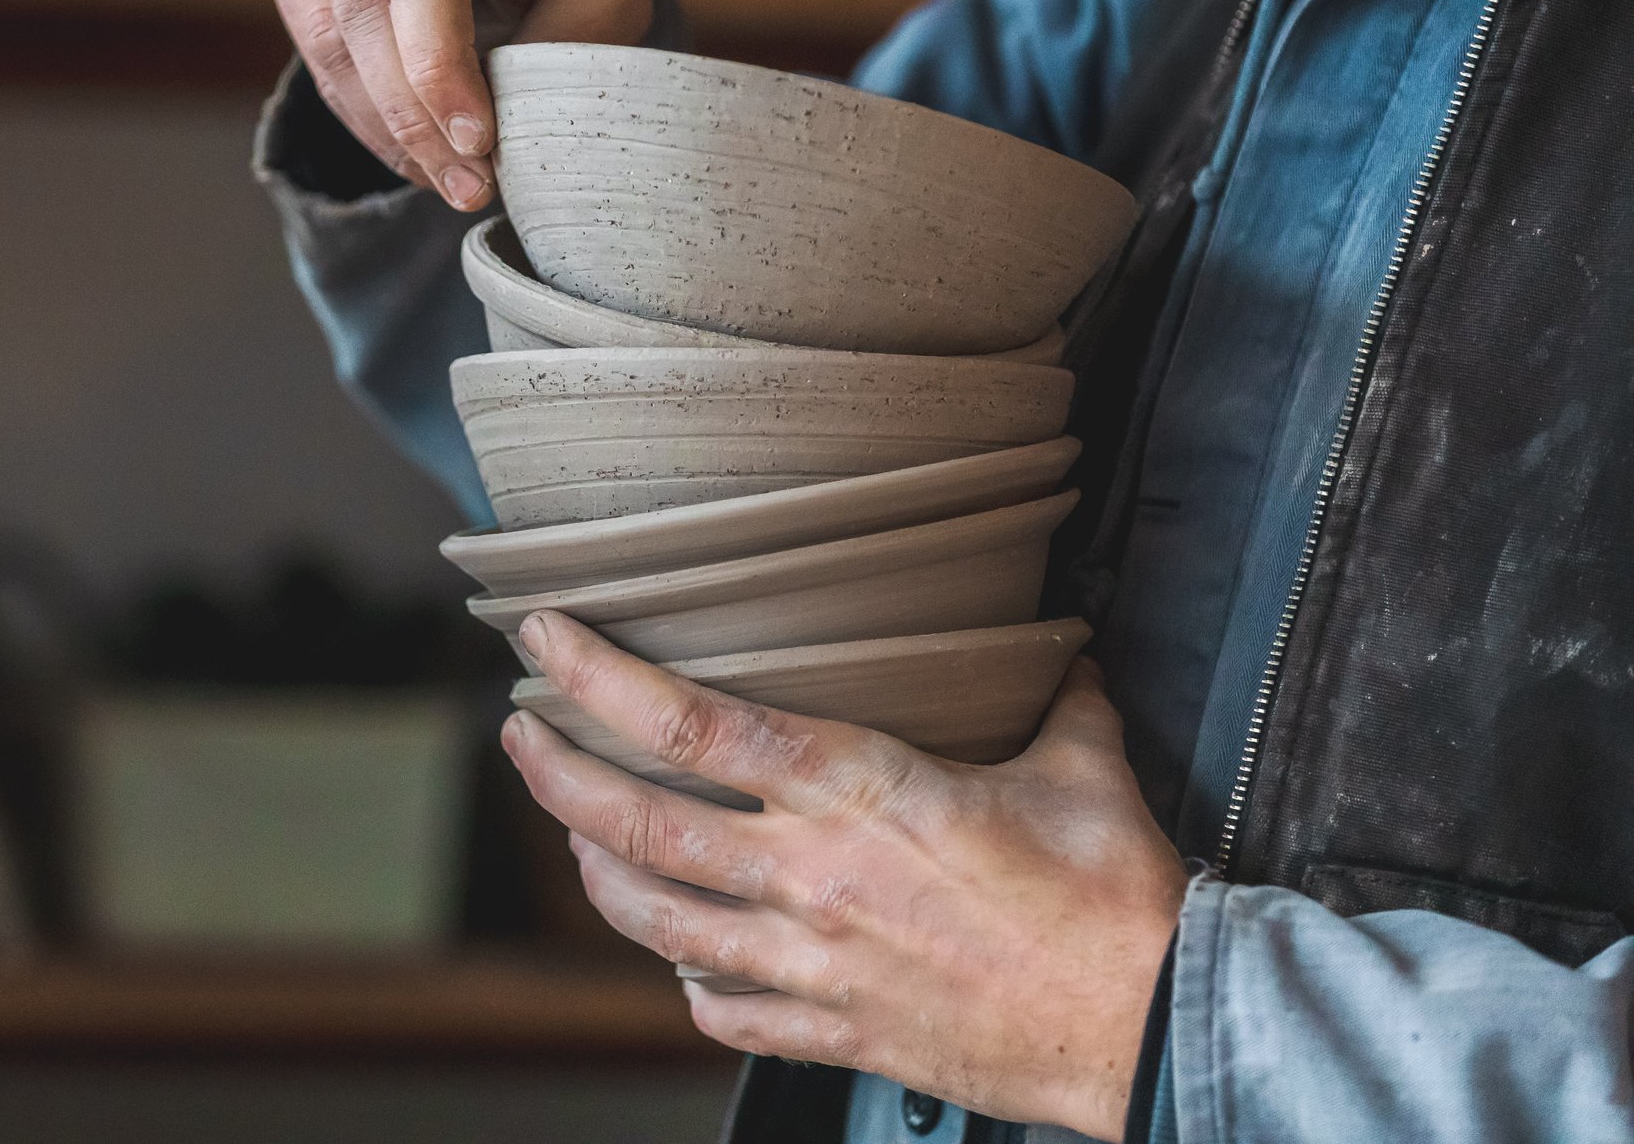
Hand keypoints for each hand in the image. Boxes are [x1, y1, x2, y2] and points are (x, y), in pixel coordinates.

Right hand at [265, 0, 653, 209]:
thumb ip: (553, 45)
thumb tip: (483, 134)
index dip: (439, 62)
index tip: (479, 144)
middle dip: (411, 111)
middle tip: (466, 187)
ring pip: (324, 25)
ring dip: (380, 120)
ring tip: (445, 178)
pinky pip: (302, 30)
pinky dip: (350, 102)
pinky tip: (407, 140)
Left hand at [501, 613, 1184, 1140]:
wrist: (1153, 1022)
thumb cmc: (1114, 899)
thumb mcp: (1079, 766)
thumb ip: (1054, 701)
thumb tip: (1061, 658)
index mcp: (856, 791)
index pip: (690, 725)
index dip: (599, 677)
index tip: (544, 639)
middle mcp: (811, 876)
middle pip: (637, 824)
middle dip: (558, 774)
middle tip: (519, 737)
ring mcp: (814, 963)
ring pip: (659, 922)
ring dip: (599, 874)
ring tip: (574, 837)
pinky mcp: (839, 1032)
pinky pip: (727, 1013)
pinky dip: (688, 983)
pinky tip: (679, 962)